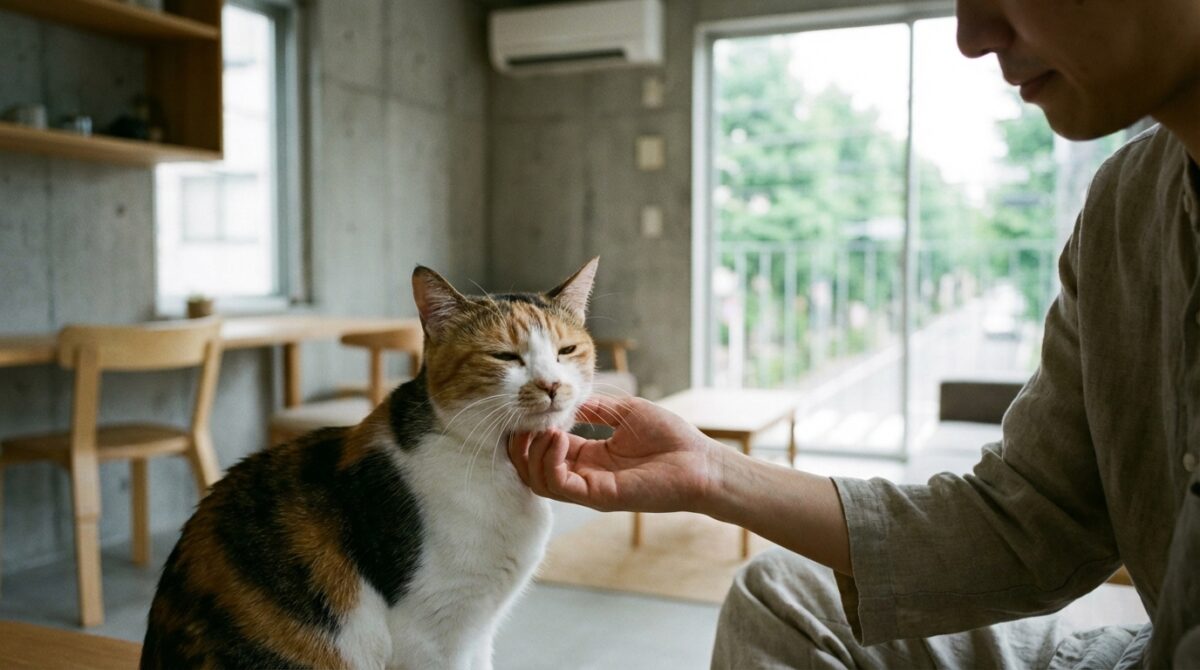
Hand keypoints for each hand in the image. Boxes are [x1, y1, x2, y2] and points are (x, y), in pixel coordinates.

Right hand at [507, 395, 724, 512]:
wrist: (701, 462)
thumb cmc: (672, 437)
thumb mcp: (626, 412)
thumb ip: (597, 408)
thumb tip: (569, 399)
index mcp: (591, 456)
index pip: (546, 450)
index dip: (533, 432)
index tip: (530, 410)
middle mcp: (586, 475)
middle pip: (533, 470)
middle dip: (521, 447)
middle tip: (523, 424)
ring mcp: (590, 488)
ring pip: (539, 481)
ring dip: (532, 453)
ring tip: (546, 429)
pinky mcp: (598, 496)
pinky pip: (559, 485)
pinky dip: (549, 461)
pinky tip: (558, 438)